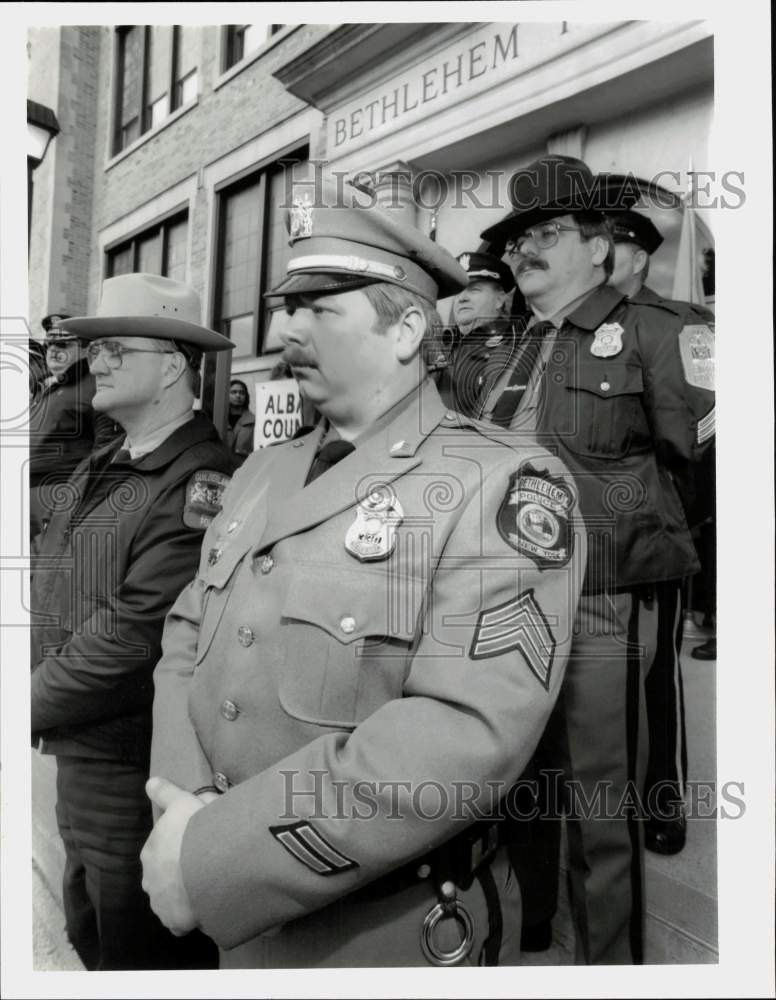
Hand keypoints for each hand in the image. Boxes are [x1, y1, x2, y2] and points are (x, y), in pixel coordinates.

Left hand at [141, 776, 205, 934]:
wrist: (210, 866)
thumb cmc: (196, 830)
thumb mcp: (182, 801)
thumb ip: (165, 792)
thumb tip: (149, 782)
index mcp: (151, 850)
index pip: (160, 850)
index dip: (177, 847)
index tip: (193, 845)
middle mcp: (149, 878)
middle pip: (162, 875)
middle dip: (177, 871)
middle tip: (202, 864)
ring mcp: (160, 902)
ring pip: (169, 897)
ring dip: (182, 894)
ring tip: (205, 886)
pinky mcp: (174, 921)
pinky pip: (179, 920)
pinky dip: (187, 915)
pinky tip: (202, 907)